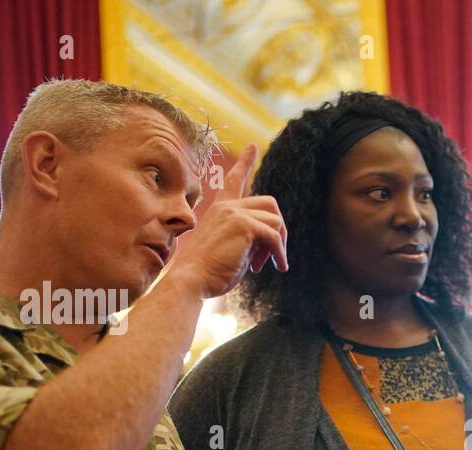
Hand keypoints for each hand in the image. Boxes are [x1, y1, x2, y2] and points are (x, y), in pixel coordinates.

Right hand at [165, 144, 288, 299]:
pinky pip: (275, 235)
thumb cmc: (205, 273)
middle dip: (278, 230)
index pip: (233, 181)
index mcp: (219, 209)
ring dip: (279, 245)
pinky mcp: (243, 225)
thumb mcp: (227, 248)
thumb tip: (270, 240)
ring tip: (268, 264)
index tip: (252, 147)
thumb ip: (244, 237)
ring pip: (276, 220)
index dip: (244, 163)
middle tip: (273, 256)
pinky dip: (280, 253)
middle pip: (269, 204)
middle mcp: (226, 207)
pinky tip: (278, 267)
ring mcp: (234, 213)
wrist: (190, 280)